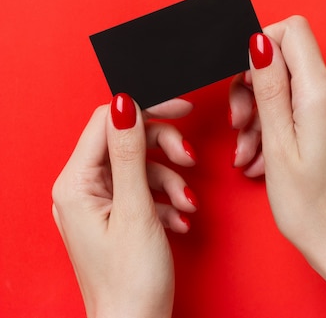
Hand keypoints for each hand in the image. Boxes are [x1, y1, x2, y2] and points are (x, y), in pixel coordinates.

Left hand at [52, 94, 197, 317]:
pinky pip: (143, 190)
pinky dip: (166, 200)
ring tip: (188, 205)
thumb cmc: (131, 280)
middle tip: (190, 160)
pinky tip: (179, 219)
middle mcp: (81, 189)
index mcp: (76, 183)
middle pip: (128, 142)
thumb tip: (124, 103)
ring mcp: (98, 204)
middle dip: (165, 149)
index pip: (108, 122)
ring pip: (141, 167)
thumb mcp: (136, 210)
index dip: (146, 108)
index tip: (181, 106)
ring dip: (171, 180)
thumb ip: (129, 154)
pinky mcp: (114, 216)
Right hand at [230, 16, 325, 316]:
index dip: (261, 46)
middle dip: (257, 90)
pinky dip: (286, 129)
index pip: (293, 30)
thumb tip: (259, 41)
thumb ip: (269, 88)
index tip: (245, 84)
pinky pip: (311, 112)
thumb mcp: (278, 146)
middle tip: (241, 128)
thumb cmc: (313, 208)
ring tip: (250, 158)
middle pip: (291, 63)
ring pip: (297, 92)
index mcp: (323, 93)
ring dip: (267, 117)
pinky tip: (269, 161)